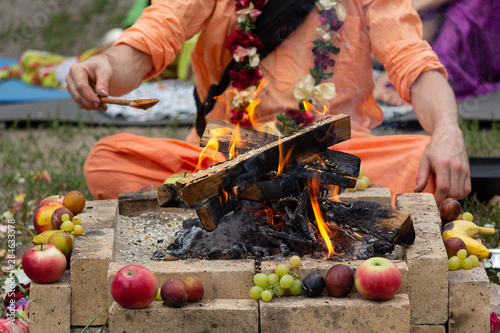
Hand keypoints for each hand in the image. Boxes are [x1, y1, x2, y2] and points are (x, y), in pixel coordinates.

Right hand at [66, 53, 112, 110]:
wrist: (97, 67)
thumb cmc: (101, 66)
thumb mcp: (105, 71)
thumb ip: (103, 82)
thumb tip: (102, 94)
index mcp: (76, 69)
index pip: (81, 86)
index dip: (89, 96)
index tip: (99, 103)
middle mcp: (70, 78)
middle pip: (78, 96)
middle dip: (91, 103)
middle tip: (105, 107)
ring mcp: (70, 87)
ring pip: (79, 101)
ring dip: (92, 106)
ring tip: (104, 106)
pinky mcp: (73, 93)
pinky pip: (81, 103)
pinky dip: (90, 106)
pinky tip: (99, 104)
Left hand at [409, 70, 470, 205]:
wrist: (449, 134)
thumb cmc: (435, 147)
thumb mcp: (424, 159)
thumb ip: (421, 176)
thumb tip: (417, 190)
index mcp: (443, 164)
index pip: (444, 187)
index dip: (438, 198)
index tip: (433, 204)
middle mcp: (456, 167)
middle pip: (454, 192)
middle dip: (445, 200)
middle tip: (437, 201)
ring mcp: (464, 169)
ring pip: (462, 192)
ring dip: (453, 198)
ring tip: (443, 196)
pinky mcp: (468, 170)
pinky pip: (468, 188)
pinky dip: (461, 193)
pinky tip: (452, 192)